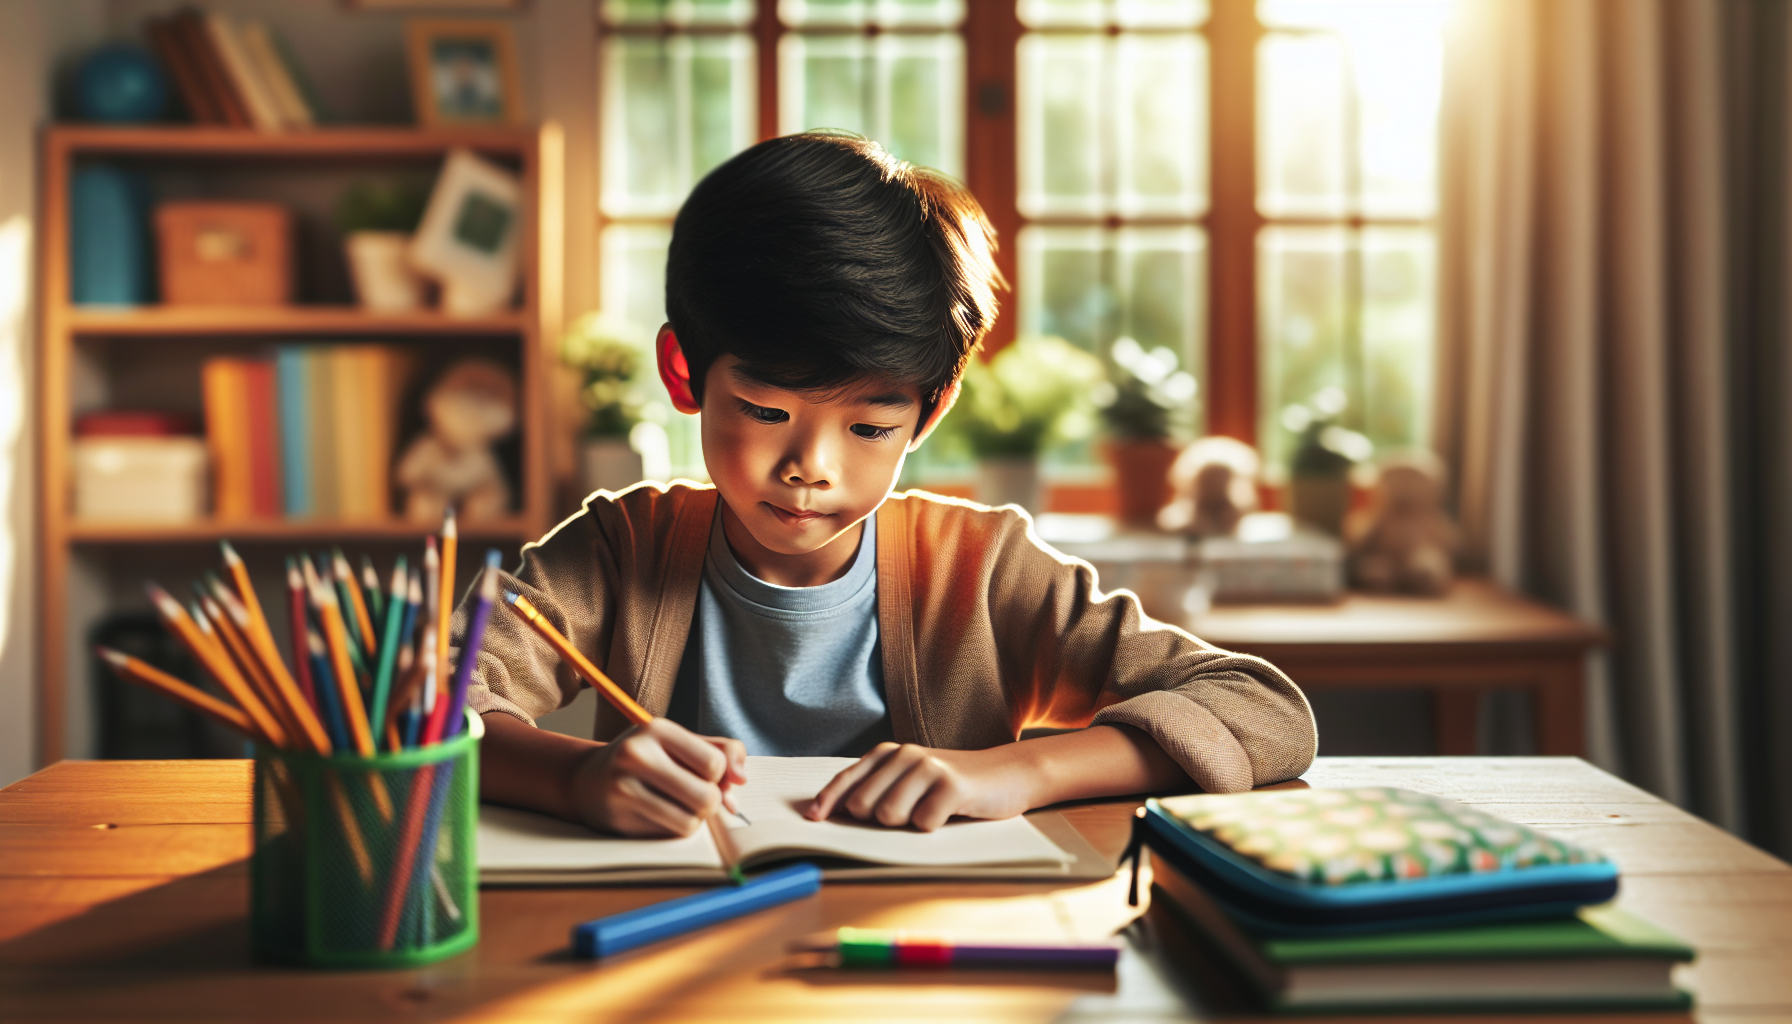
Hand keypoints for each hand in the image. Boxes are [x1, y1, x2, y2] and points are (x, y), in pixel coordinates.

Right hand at [568, 718, 745, 837]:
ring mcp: (623, 789)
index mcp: (657, 729)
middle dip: (710, 803)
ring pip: (690, 823)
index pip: (714, 764)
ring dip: (692, 821)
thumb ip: (721, 752)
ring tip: (676, 807)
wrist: (586, 779)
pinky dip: (670, 830)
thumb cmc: (645, 759)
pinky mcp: (617, 819)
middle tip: (695, 797)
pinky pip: (668, 836)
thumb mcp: (678, 744)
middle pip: (706, 797)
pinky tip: (653, 816)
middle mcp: (637, 755)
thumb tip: (741, 781)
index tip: (704, 775)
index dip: (719, 776)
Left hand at [805, 742, 1035, 831]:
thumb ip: (879, 789)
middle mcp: (905, 755)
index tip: (813, 820)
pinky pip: (923, 823)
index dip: (827, 802)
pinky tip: (949, 815)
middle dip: (878, 822)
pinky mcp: (952, 785)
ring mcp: (928, 767)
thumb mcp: (912, 779)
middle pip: (864, 806)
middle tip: (908, 814)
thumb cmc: (953, 784)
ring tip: (930, 812)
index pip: (847, 780)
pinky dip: (933, 828)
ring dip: (907, 825)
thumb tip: (841, 814)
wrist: (1008, 773)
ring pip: (889, 815)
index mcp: (889, 754)